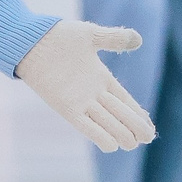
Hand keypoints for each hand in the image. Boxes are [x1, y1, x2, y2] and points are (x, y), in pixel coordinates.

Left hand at [14, 20, 155, 152]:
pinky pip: (86, 126)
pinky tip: (112, 146)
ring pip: (106, 123)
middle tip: (147, 137)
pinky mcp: (66, 107)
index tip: (150, 130)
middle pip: (120, 115)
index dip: (138, 115)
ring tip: (134, 144)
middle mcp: (93, 93)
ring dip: (120, 133)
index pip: (126, 101)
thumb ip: (113, 38)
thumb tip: (138, 40)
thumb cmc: (58, 36)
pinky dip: (99, 135)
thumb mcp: (90, 35)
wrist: (31, 41)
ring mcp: (80, 101)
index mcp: (101, 78)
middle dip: (134, 127)